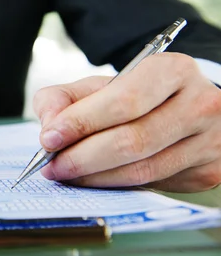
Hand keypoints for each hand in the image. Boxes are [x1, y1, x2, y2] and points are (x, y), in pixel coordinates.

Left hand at [32, 53, 220, 192]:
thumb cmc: (136, 95)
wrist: (186, 107)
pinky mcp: (209, 172)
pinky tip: (95, 179)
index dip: (82, 122)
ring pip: (142, 170)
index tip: (49, 138)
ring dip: (95, 177)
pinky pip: (153, 185)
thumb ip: (64, 98)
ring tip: (67, 174)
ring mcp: (210, 141)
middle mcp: (200, 104)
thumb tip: (49, 128)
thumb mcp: (99, 85)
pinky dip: (116, 185)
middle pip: (132, 141)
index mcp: (172, 70)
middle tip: (52, 165)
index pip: (123, 101)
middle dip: (82, 157)